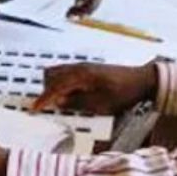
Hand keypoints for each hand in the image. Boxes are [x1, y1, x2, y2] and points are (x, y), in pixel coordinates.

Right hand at [32, 62, 157, 114]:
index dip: (44, 98)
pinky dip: (62, 83)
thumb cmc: (124, 93)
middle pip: (52, 75)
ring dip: (54, 86)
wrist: (142, 80)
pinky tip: (68, 95)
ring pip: (59, 73)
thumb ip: (78, 102)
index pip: (56, 86)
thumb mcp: (101, 104)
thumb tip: (59, 101)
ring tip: (56, 102)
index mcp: (82, 75)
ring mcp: (84, 66)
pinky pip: (68, 73)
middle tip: (44, 106)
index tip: (34, 108)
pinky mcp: (88, 69)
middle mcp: (80, 67)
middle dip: (46, 90)